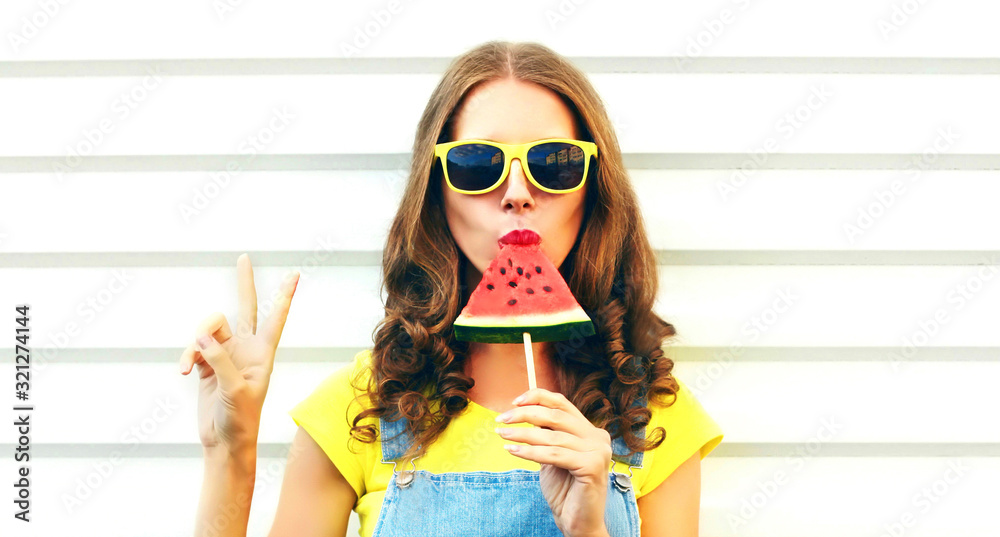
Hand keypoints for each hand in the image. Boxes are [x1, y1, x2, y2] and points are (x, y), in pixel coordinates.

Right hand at [178, 253, 299, 452]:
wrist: (225, 441)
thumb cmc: (241, 419)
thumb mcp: (235, 390)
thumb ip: (219, 360)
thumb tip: (201, 337)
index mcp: (263, 353)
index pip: (275, 318)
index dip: (284, 297)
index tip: (294, 275)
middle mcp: (246, 349)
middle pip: (245, 307)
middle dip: (244, 283)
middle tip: (244, 257)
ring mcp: (225, 354)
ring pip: (209, 329)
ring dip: (195, 342)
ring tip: (186, 365)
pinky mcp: (206, 364)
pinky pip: (194, 348)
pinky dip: (186, 356)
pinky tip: (182, 371)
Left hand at [495, 388, 611, 536]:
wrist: (577, 522)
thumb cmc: (564, 490)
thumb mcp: (552, 454)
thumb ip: (546, 434)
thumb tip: (522, 411)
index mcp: (590, 430)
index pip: (563, 404)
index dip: (538, 397)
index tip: (514, 401)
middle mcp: (598, 437)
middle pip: (556, 416)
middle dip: (524, 415)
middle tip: (501, 419)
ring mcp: (598, 451)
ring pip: (551, 436)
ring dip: (522, 434)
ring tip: (502, 435)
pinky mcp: (592, 466)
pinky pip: (553, 455)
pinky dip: (530, 452)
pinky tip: (513, 451)